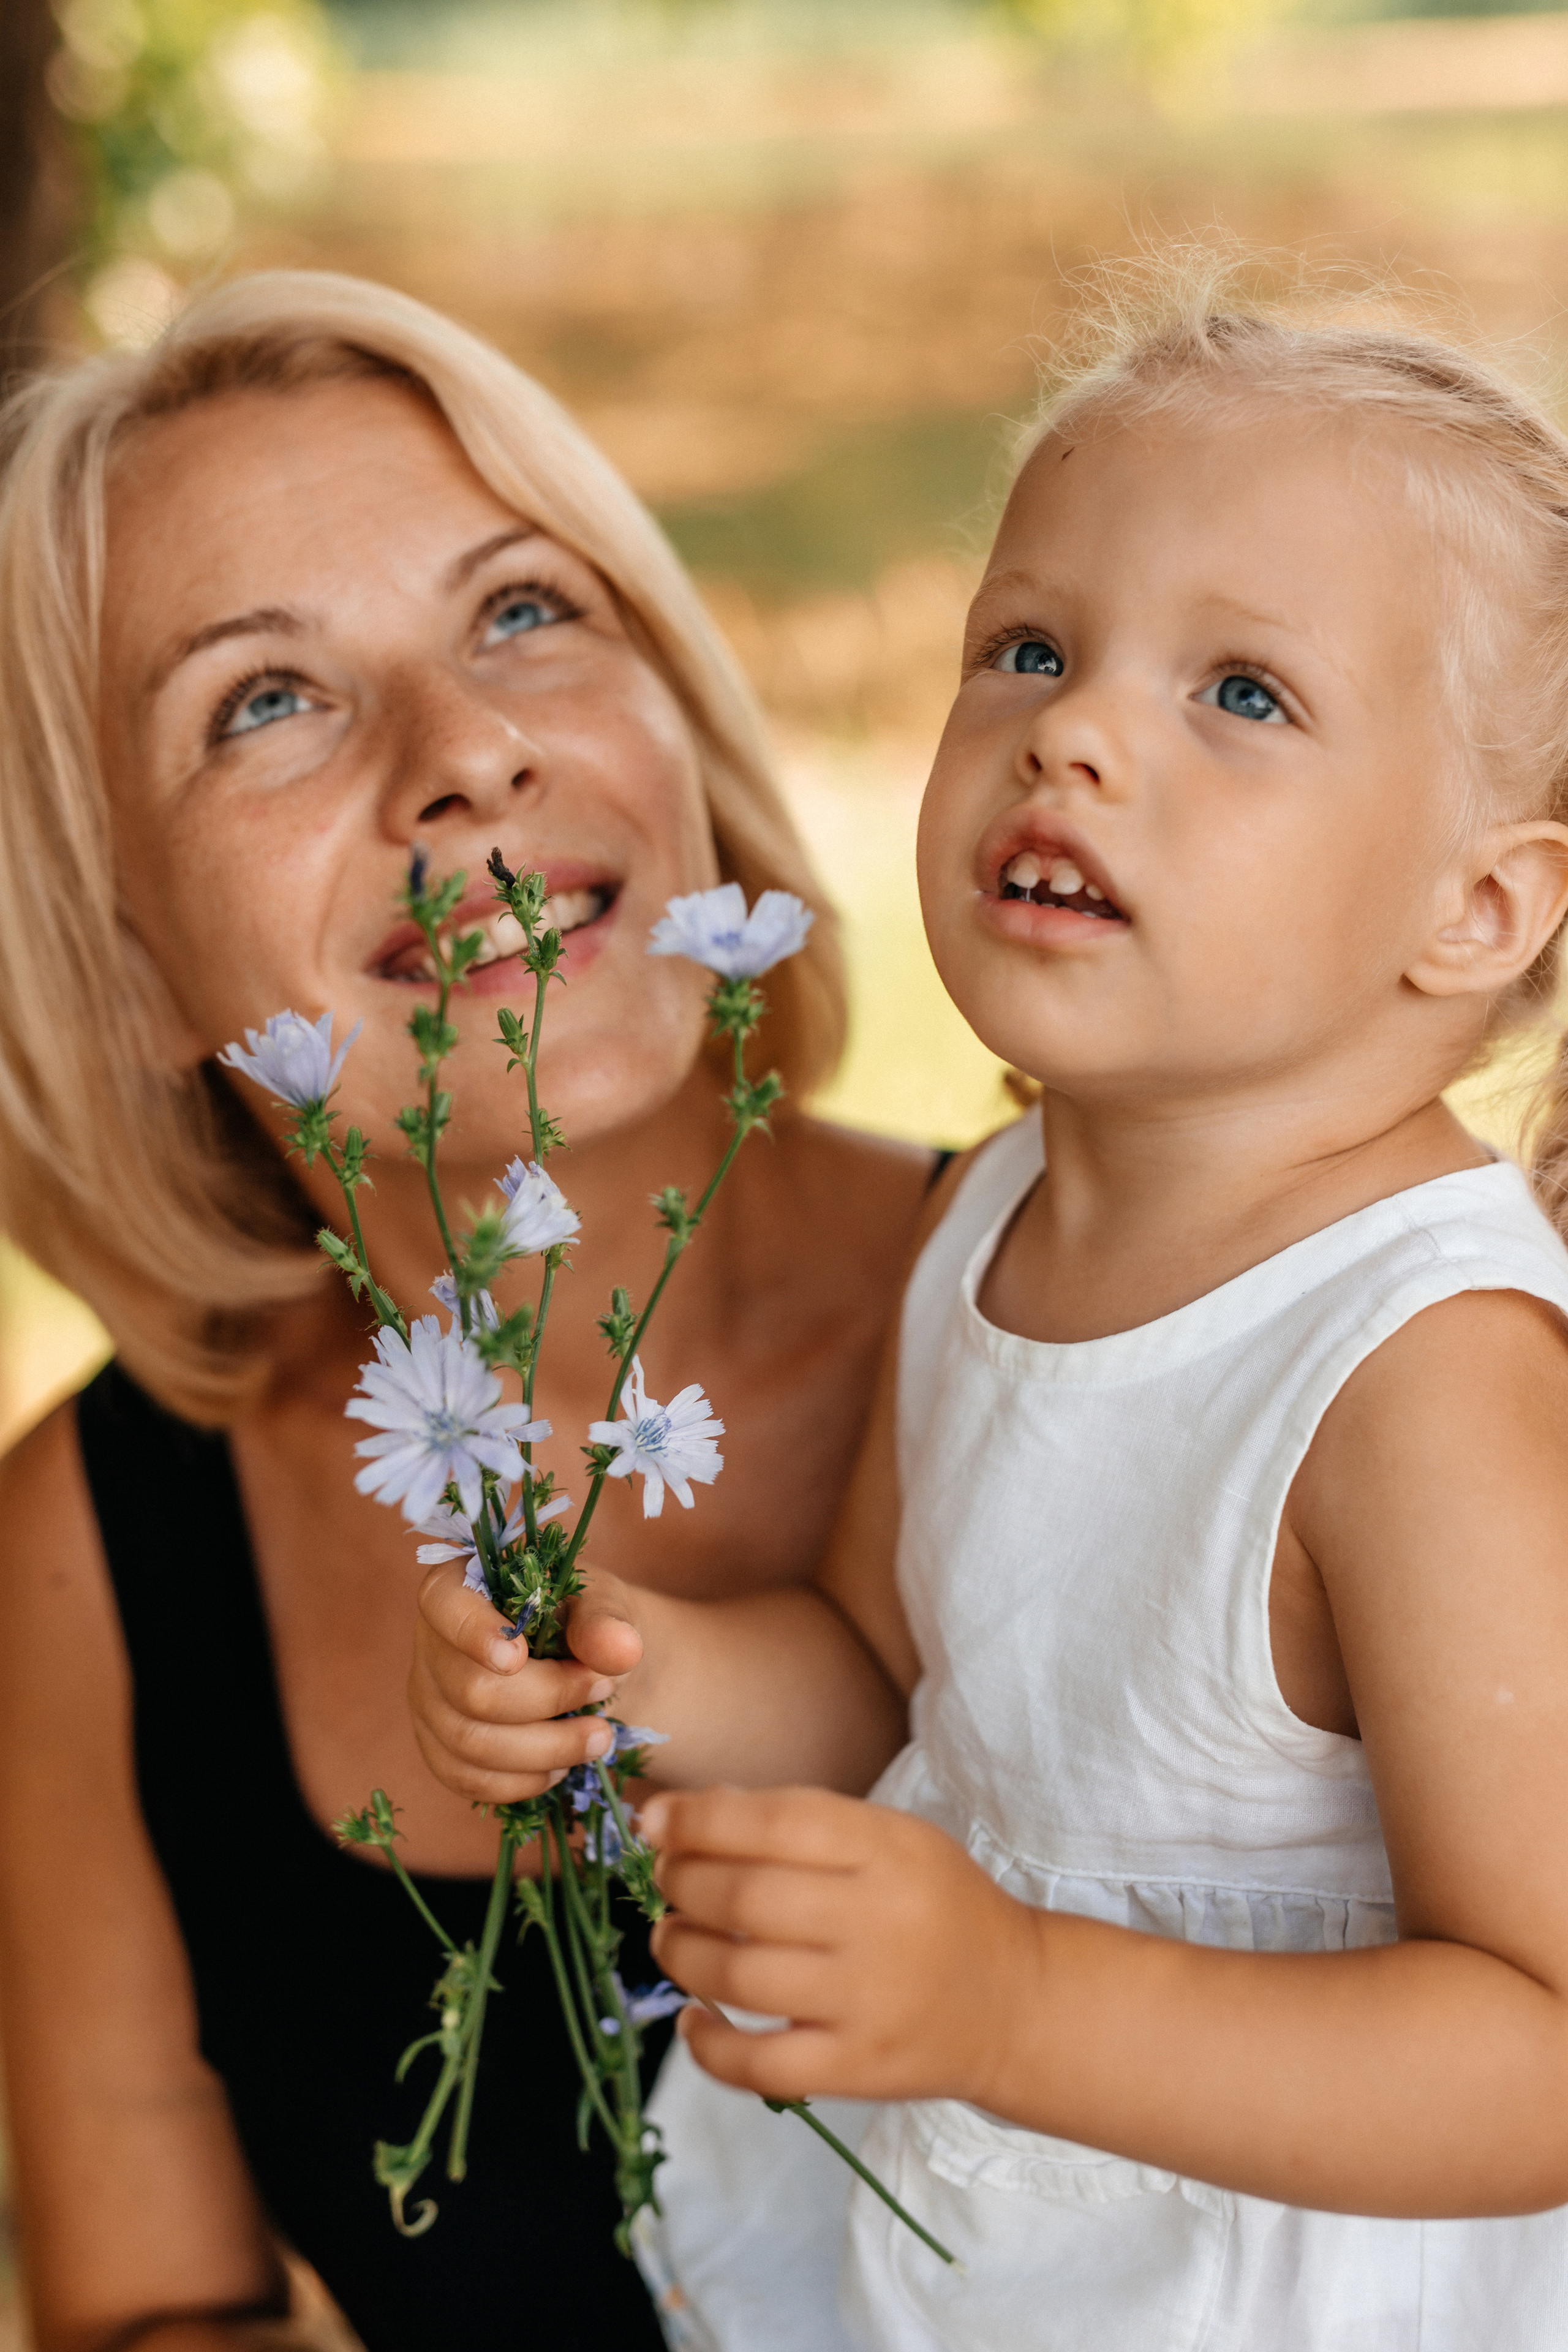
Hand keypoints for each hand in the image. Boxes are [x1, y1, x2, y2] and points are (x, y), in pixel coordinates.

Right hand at [409, 1558, 644, 1802]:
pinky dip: (522, 1781)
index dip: (473, 1633)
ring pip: (470, 1743)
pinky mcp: (439, 1750)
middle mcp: (430, 1644)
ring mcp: (428, 1701)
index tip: (518, 1657)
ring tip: (599, 1737)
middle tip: (603, 1690)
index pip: (443, 1604)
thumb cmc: (581, 1621)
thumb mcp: (601, 1603)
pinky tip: (562, 1767)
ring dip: (545, 1748)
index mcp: (458, 1586)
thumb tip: (621, 1650)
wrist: (583, 1664)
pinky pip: (467, 1779)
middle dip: (547, 1699)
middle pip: (469, 1690)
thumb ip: (605, 1620)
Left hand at [642, 1784, 1037, 2108]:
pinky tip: (693, 2020)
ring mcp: (869, 2001)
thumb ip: (801, 1823)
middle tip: (664, 1880)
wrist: (1013, 2001)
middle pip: (747, 1897)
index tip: (654, 1822)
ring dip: (680, 1953)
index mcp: (888, 1849)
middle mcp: (880, 1921)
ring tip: (668, 1939)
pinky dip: (708, 2046)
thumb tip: (686, 1820)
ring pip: (741, 1976)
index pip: (777, 1821)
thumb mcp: (890, 1839)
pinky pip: (761, 2065)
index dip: (700, 1819)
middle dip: (681, 1882)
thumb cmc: (933, 1905)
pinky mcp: (859, 2069)